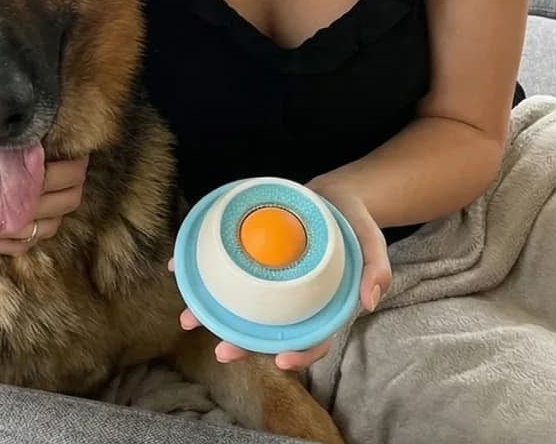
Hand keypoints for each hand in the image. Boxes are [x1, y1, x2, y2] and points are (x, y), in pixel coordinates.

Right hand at [0, 123, 87, 255]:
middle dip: (74, 185)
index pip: (63, 177)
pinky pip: (21, 246)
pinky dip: (35, 232)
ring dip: (58, 209)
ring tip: (58, 189)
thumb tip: (51, 145)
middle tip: (75, 168)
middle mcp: (9, 213)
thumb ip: (20, 150)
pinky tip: (36, 215)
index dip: (77, 165)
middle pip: (63, 203)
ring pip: (47, 228)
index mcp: (13, 184)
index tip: (79, 153)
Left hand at [170, 178, 390, 369]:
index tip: (280, 360)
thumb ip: (376, 268)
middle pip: (270, 329)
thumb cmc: (354, 222)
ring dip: (213, 312)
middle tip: (221, 351)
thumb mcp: (371, 239)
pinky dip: (203, 270)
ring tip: (188, 318)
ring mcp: (270, 280)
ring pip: (242, 304)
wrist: (334, 194)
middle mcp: (293, 299)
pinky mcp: (253, 258)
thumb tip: (369, 301)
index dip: (300, 352)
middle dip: (244, 343)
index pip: (314, 338)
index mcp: (322, 304)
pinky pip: (228, 270)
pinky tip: (179, 269)